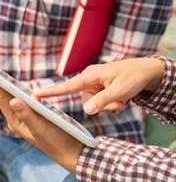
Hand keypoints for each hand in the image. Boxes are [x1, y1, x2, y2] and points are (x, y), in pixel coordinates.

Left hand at [0, 75, 82, 173]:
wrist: (70, 152)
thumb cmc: (56, 142)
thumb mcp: (40, 128)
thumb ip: (27, 115)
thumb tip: (13, 100)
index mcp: (15, 122)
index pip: (1, 100)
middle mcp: (17, 119)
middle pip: (3, 98)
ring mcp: (25, 117)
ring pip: (11, 98)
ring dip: (3, 86)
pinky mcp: (33, 116)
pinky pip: (22, 100)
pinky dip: (17, 91)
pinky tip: (14, 85)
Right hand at [34, 57, 164, 113]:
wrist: (147, 71)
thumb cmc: (133, 77)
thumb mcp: (121, 91)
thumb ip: (103, 101)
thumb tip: (87, 111)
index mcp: (90, 76)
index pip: (66, 86)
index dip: (50, 92)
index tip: (34, 95)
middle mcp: (88, 79)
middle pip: (86, 101)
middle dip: (102, 105)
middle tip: (120, 102)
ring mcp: (93, 84)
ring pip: (93, 103)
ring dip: (108, 105)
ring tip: (122, 98)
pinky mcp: (98, 88)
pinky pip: (99, 102)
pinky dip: (110, 103)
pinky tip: (121, 98)